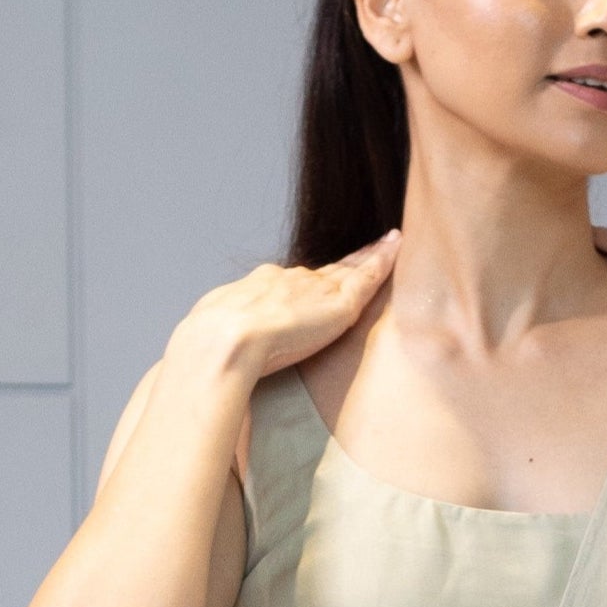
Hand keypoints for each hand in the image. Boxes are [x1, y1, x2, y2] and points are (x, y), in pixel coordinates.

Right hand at [170, 231, 400, 385]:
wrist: (222, 342)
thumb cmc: (211, 349)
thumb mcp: (214, 338)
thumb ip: (226, 343)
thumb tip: (213, 363)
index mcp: (259, 289)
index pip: (292, 283)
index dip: (309, 281)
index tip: (319, 278)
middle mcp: (289, 281)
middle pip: (324, 270)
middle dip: (344, 262)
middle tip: (366, 249)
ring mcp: (314, 290)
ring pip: (349, 269)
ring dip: (368, 255)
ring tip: (388, 243)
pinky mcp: (338, 304)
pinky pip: (369, 276)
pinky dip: (384, 260)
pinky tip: (396, 245)